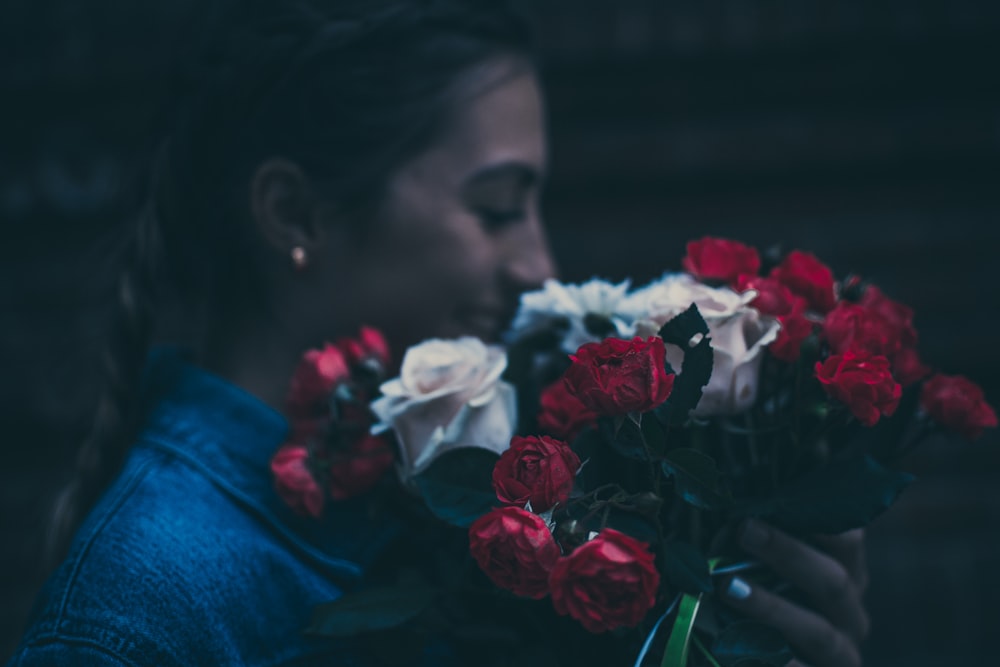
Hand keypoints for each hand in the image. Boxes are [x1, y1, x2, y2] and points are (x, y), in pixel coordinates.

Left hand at [721, 519, 868, 666]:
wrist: (767, 660)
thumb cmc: (763, 599)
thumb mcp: (765, 568)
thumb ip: (758, 541)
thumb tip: (729, 513)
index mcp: (845, 573)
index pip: (848, 540)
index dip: (821, 518)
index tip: (779, 499)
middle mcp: (850, 613)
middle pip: (833, 580)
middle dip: (787, 553)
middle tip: (744, 529)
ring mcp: (841, 653)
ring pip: (817, 630)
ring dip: (771, 606)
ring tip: (728, 588)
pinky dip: (777, 662)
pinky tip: (738, 649)